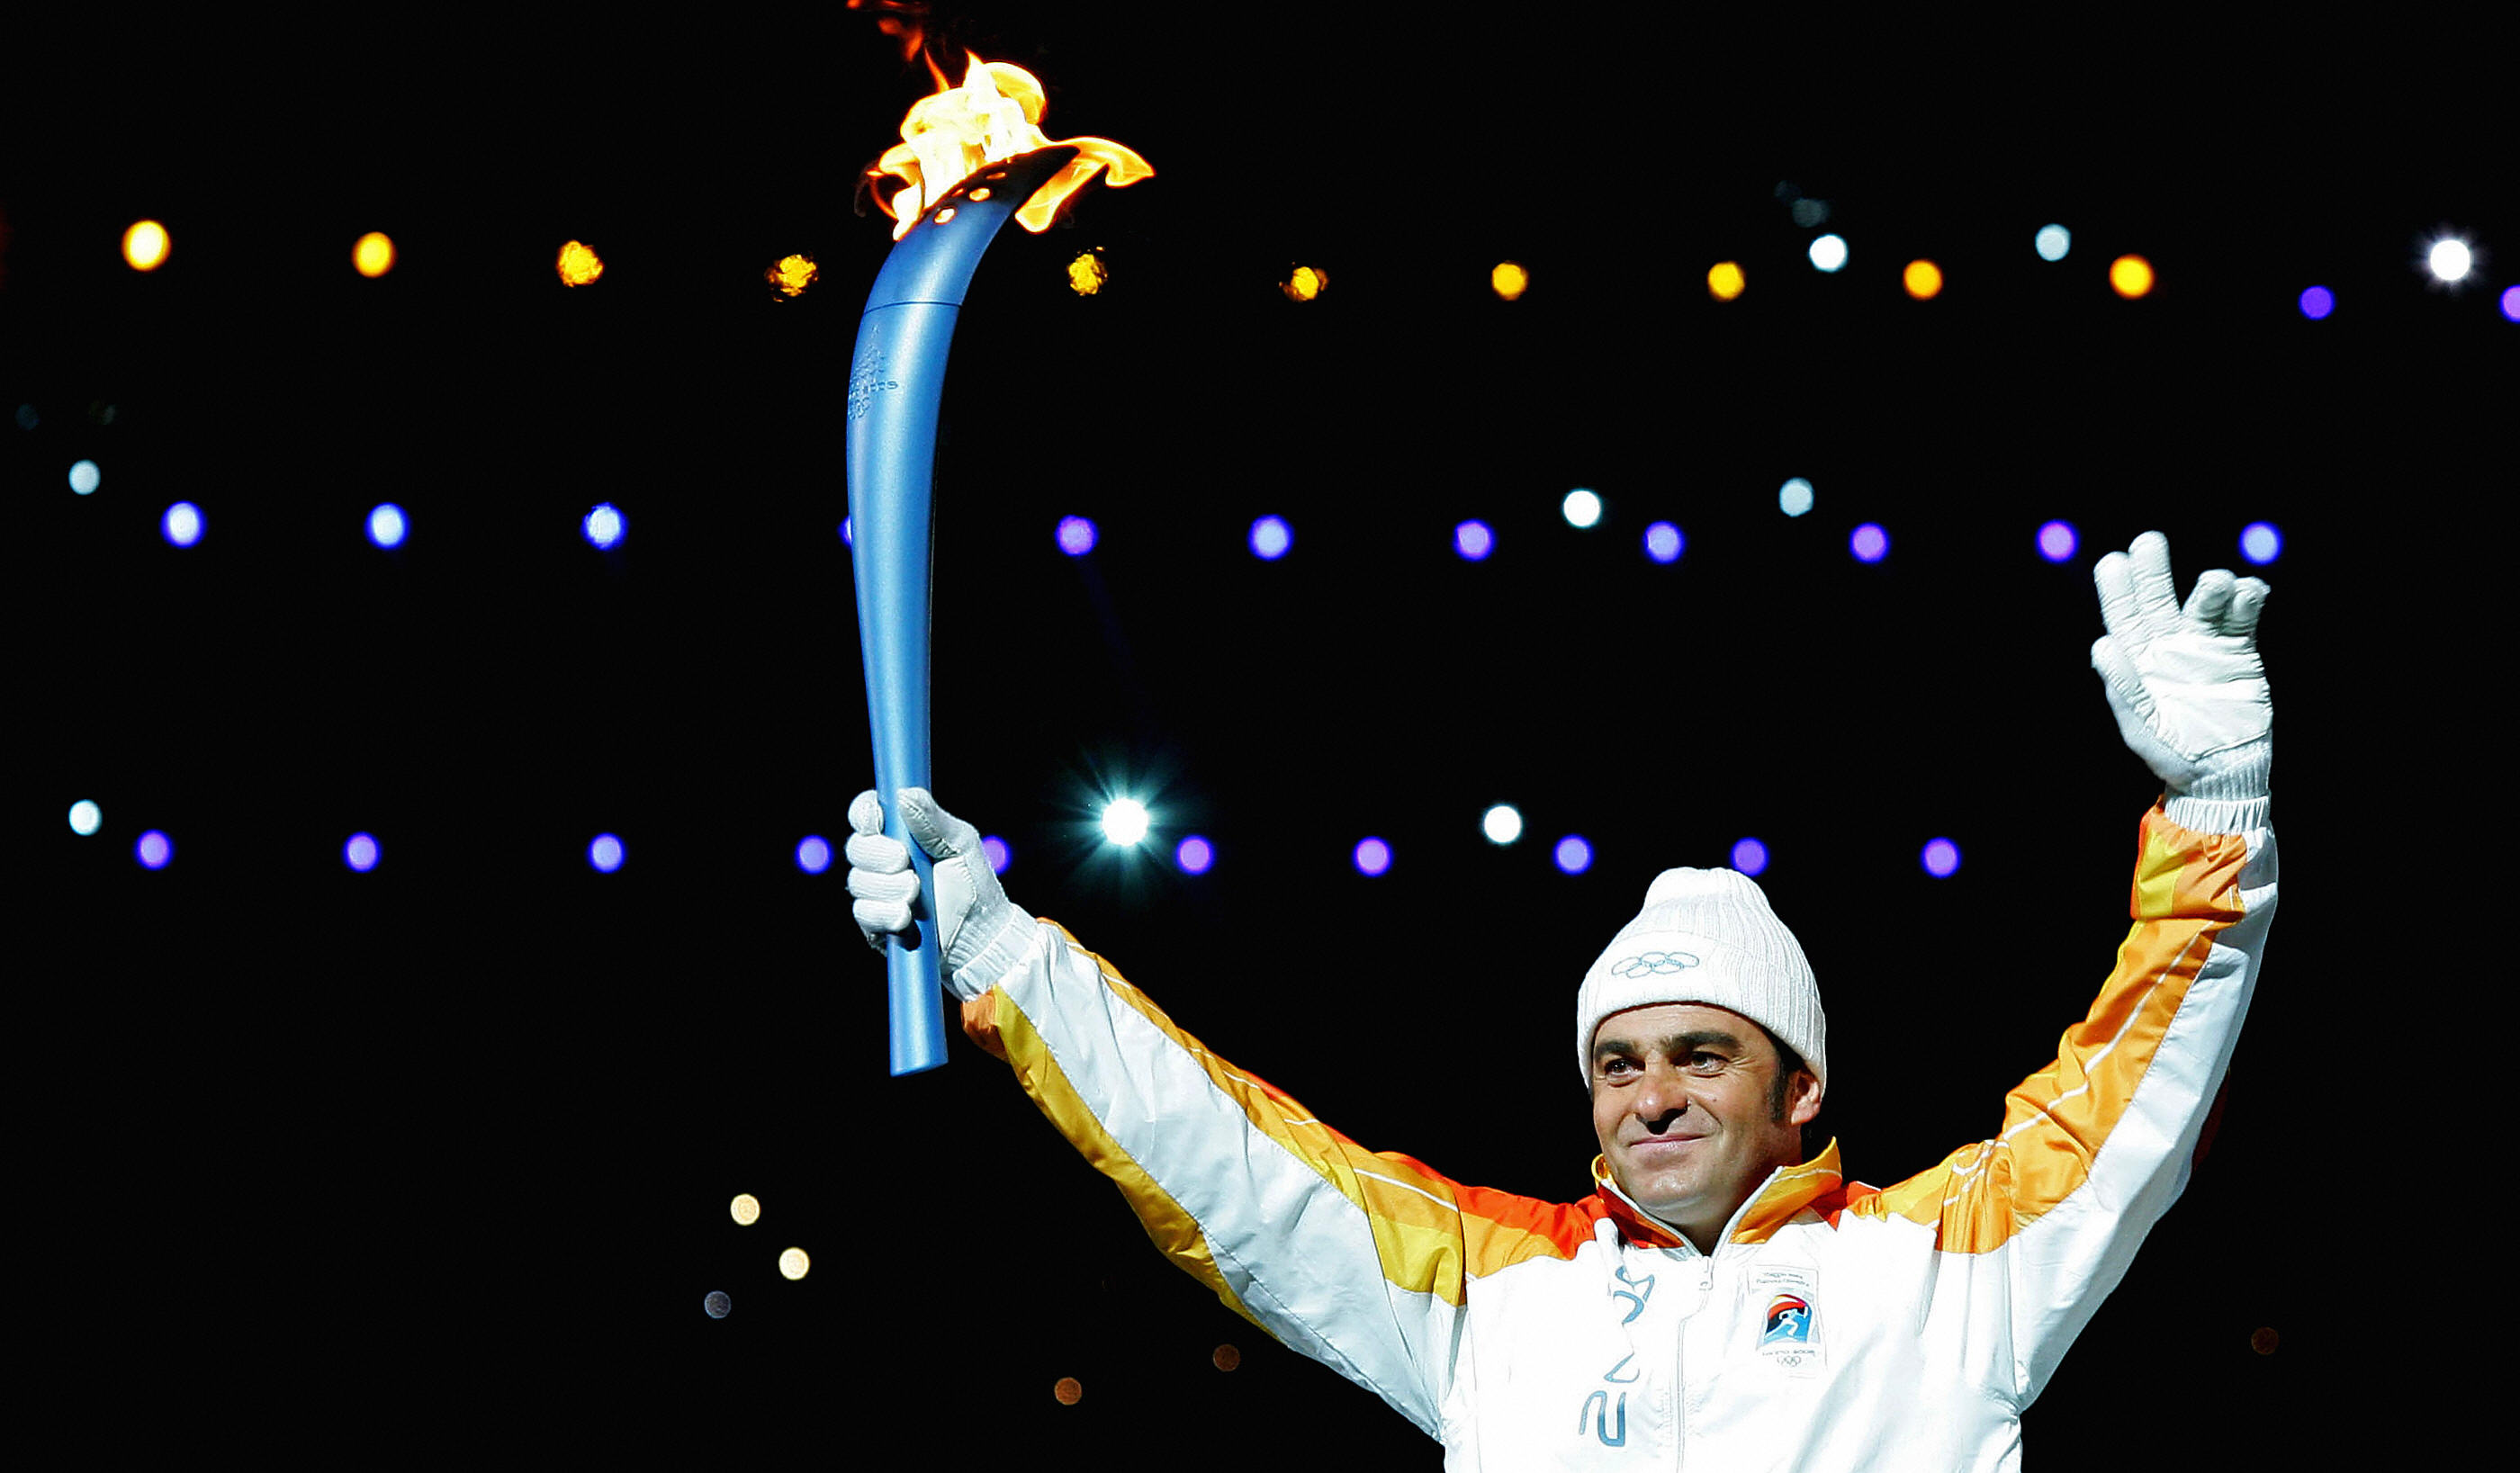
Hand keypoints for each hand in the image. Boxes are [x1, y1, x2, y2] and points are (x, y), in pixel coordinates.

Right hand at [846, 786, 1034, 995]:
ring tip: (917, 895)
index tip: (877, 819)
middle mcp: (882, 861)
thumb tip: (904, 794)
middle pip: (856, 847)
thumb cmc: (973, 885)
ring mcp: (876, 892)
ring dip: (888, 887)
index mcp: (901, 835)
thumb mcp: (960, 846)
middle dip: (879, 855)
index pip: (867, 814)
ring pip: (858, 881)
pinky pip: (863, 913)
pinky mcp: (874, 923)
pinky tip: (906, 918)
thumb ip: (933, 820)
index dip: (865, 813)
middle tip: (905, 863)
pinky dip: (885, 913)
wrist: (980, 937)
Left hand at [2091, 531, 2271, 799]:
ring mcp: (2205, 645)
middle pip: (2159, 598)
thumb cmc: (2171, 754)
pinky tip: (2251, 591)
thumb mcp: (2141, 727)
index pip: (2123, 616)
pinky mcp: (2239, 653)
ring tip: (2217, 581)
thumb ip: (2124, 688)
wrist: (2220, 775)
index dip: (2117, 589)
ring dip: (2211, 587)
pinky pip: (2242, 619)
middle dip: (2153, 570)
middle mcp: (2169, 644)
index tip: (2114, 562)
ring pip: (2205, 603)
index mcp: (2137, 659)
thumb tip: (2101, 646)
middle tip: (2150, 541)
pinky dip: (2248, 600)